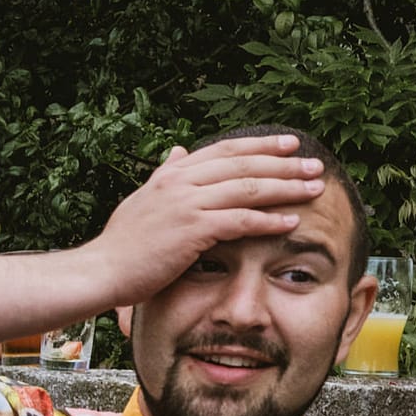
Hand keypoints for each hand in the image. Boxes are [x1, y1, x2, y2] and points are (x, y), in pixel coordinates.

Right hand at [84, 133, 327, 307]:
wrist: (100, 271)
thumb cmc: (121, 245)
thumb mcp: (141, 201)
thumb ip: (163, 176)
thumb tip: (177, 151)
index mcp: (171, 174)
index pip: (225, 150)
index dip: (260, 145)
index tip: (289, 145)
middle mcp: (180, 182)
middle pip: (244, 165)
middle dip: (284, 164)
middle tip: (315, 165)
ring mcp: (186, 204)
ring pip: (249, 188)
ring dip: (286, 187)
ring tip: (315, 188)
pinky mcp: (192, 230)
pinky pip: (241, 220)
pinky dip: (269, 220)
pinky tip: (292, 221)